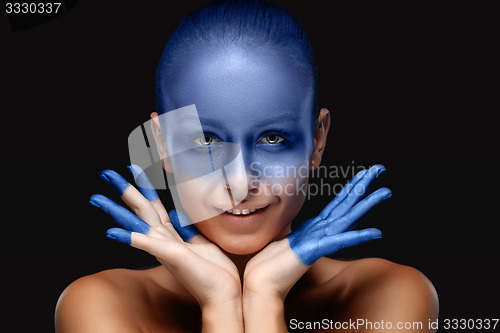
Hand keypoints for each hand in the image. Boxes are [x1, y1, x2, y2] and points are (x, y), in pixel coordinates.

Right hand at [89, 166, 241, 308]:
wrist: (221, 292)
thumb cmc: (213, 271)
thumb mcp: (200, 242)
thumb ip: (187, 229)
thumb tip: (179, 214)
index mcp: (171, 235)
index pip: (154, 206)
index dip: (144, 187)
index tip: (134, 169)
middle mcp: (163, 240)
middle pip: (140, 209)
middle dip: (124, 190)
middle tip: (106, 174)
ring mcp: (164, 248)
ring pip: (137, 222)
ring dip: (116, 210)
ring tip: (98, 198)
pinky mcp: (170, 255)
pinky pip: (147, 244)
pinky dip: (130, 237)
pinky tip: (112, 232)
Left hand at [243, 164, 390, 298]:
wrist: (263, 280)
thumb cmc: (273, 260)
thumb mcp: (288, 235)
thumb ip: (298, 229)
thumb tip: (296, 219)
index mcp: (317, 225)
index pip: (339, 201)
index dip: (353, 186)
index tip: (366, 172)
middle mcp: (323, 230)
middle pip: (347, 203)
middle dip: (364, 185)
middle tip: (380, 168)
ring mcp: (322, 239)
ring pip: (348, 217)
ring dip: (366, 204)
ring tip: (385, 191)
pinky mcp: (316, 250)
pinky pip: (339, 241)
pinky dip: (357, 237)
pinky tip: (374, 233)